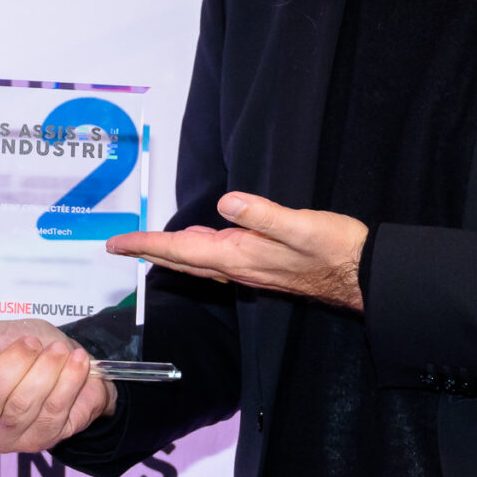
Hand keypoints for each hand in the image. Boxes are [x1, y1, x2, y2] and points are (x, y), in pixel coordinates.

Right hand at [0, 318, 117, 453]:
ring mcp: (8, 437)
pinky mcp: (39, 442)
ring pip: (24, 404)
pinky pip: (53, 412)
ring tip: (58, 349)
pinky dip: (67, 382)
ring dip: (46, 370)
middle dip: (16, 363)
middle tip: (31, 342)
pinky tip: (73, 363)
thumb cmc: (22, 349)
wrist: (66, 360)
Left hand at [108, 192, 366, 310]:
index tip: (115, 243)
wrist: (361, 273)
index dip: (146, 243)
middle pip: (181, 259)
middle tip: (118, 246)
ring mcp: (250, 268)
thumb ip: (262, 214)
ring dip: (170, 252)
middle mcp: (238, 266)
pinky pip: (216, 258)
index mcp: (239, 255)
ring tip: (148, 244)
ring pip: (197, 260)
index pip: (180, 250)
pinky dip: (196, 250)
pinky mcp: (262, 264)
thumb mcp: (299, 225)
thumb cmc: (334, 248)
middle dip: (148, 251)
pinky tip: (199, 240)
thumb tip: (226, 203)